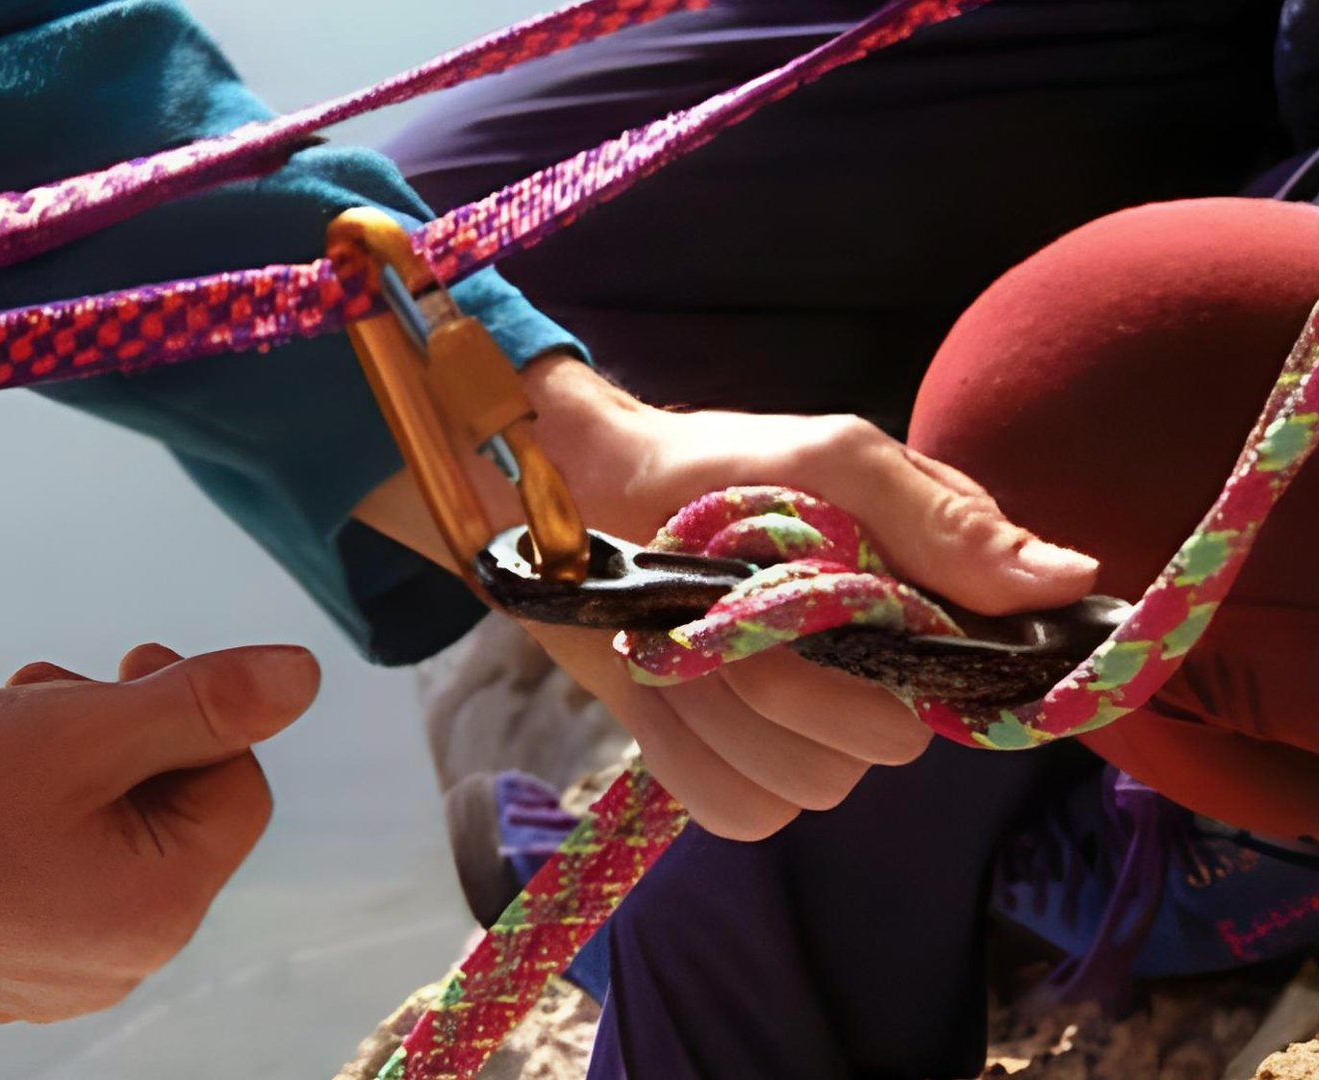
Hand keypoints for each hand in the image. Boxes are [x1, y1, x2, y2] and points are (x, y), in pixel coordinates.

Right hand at [0, 642, 318, 1022]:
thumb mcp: (86, 725)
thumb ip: (206, 703)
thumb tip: (304, 677)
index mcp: (159, 911)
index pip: (235, 787)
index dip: (196, 712)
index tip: (129, 662)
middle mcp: (119, 967)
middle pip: (171, 816)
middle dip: (126, 736)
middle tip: (53, 691)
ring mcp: (53, 982)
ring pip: (109, 842)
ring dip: (76, 767)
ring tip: (6, 729)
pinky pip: (51, 881)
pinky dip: (30, 822)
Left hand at [358, 355, 1096, 839]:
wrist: (589, 501)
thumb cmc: (719, 470)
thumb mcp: (833, 462)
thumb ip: (940, 520)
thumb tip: (1069, 579)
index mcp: (928, 615)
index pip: (977, 688)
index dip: (916, 667)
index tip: (839, 617)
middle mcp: (880, 690)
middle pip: (882, 750)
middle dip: (791, 679)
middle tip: (730, 610)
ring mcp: (805, 742)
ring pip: (805, 788)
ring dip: (724, 706)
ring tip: (683, 637)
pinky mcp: (729, 775)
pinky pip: (737, 811)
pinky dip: (687, 749)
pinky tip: (665, 687)